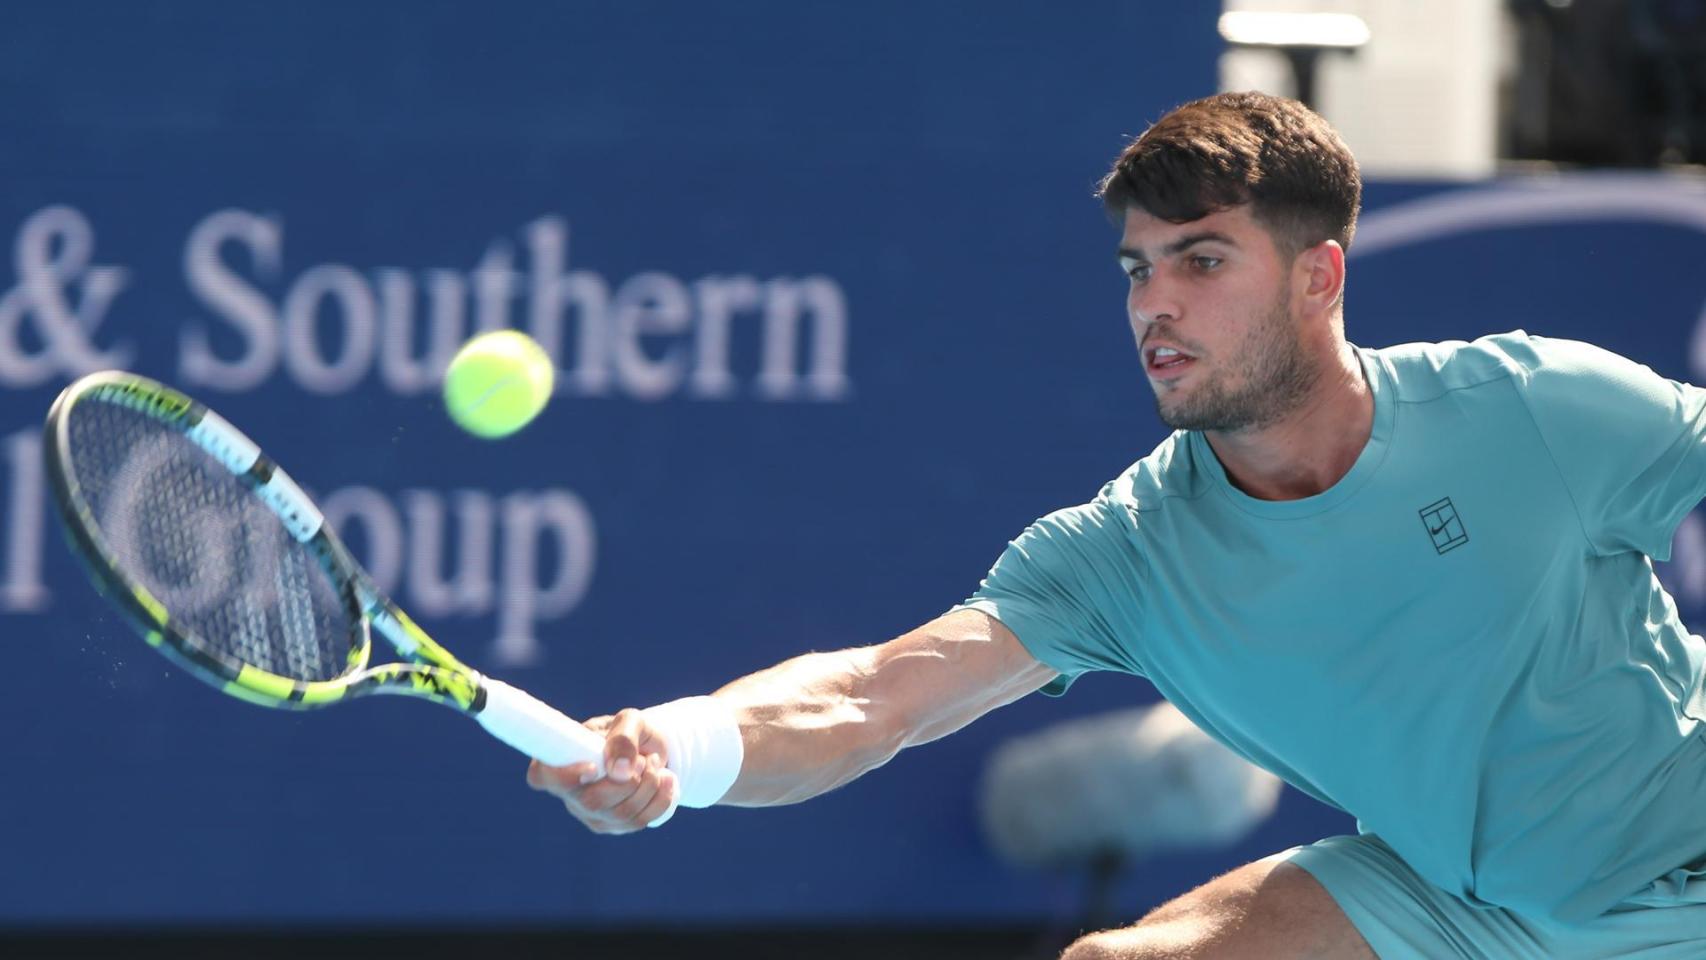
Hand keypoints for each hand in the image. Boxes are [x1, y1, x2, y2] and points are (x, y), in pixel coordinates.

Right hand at [526, 708, 679, 833]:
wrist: (651, 750)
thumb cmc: (631, 732)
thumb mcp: (632, 721)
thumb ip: (624, 737)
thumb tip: (619, 770)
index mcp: (561, 758)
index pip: (542, 776)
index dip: (563, 777)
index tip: (593, 769)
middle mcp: (568, 791)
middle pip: (591, 801)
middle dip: (628, 781)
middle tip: (645, 760)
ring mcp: (588, 813)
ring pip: (619, 815)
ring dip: (648, 787)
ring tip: (656, 764)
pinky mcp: (612, 825)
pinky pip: (637, 822)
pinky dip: (660, 800)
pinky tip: (667, 781)